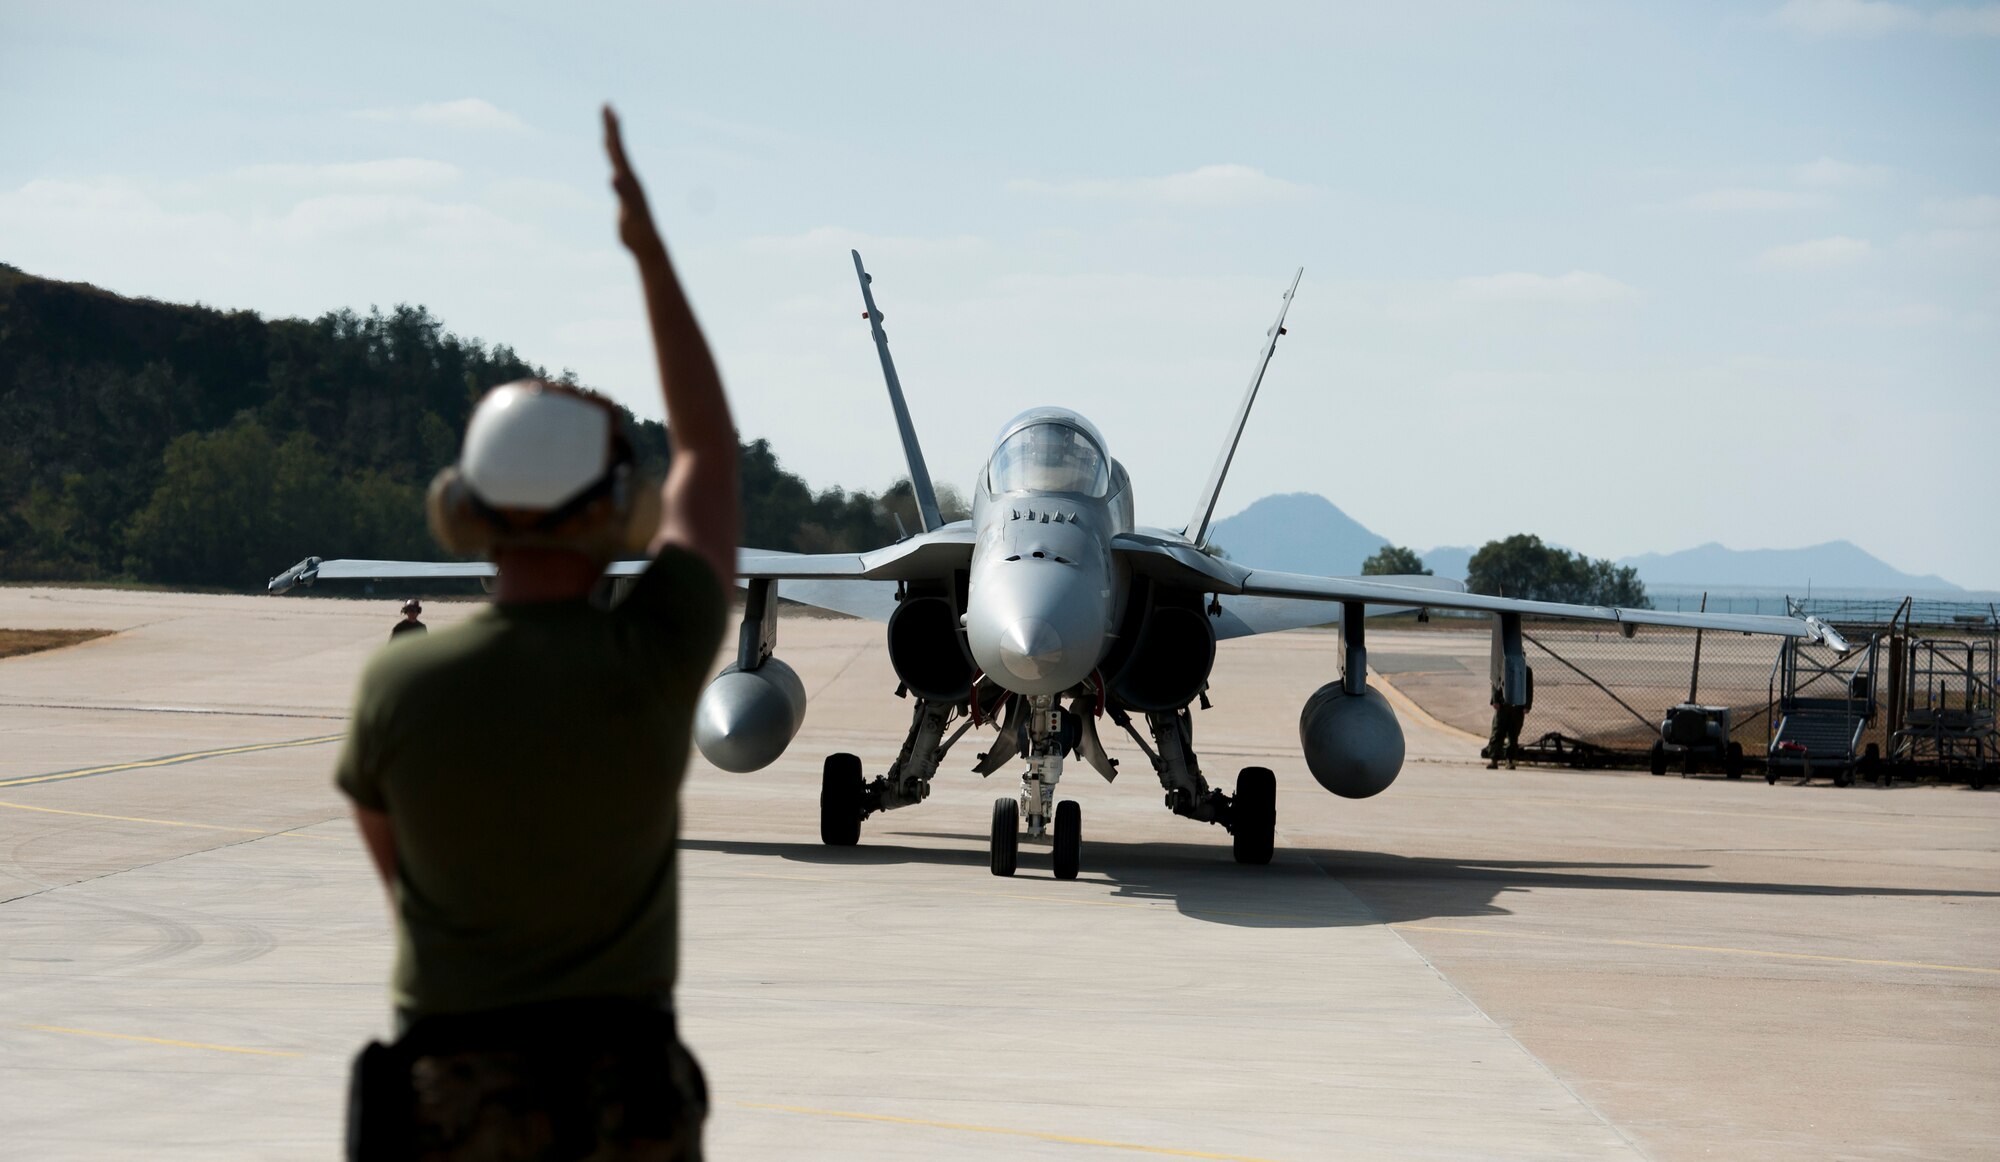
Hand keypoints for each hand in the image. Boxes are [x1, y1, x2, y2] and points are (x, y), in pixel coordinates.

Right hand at [603, 104, 662, 256]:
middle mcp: (630, 178)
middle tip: (606, 105)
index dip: (613, 129)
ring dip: (612, 140)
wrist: (648, 244)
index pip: (619, 148)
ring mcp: (628, 185)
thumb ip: (622, 193)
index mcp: (629, 178)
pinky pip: (617, 171)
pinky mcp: (625, 194)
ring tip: (608, 126)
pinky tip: (612, 158)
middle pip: (619, 148)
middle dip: (611, 126)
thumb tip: (614, 176)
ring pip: (618, 158)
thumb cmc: (638, 230)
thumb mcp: (629, 211)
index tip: (608, 108)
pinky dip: (613, 160)